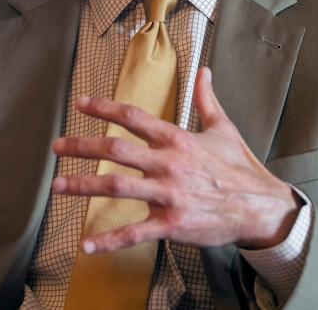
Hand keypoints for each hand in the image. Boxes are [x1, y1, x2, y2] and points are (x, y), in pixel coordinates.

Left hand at [51, 67, 300, 253]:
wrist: (260, 207)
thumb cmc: (240, 167)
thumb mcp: (223, 129)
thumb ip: (207, 100)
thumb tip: (204, 71)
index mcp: (177, 139)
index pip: (133, 117)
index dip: (104, 108)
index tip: (81, 103)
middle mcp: (169, 164)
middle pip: (115, 151)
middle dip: (82, 147)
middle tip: (57, 146)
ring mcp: (169, 195)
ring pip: (116, 188)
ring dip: (83, 186)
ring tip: (58, 186)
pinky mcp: (172, 224)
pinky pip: (134, 233)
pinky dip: (108, 241)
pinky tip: (86, 245)